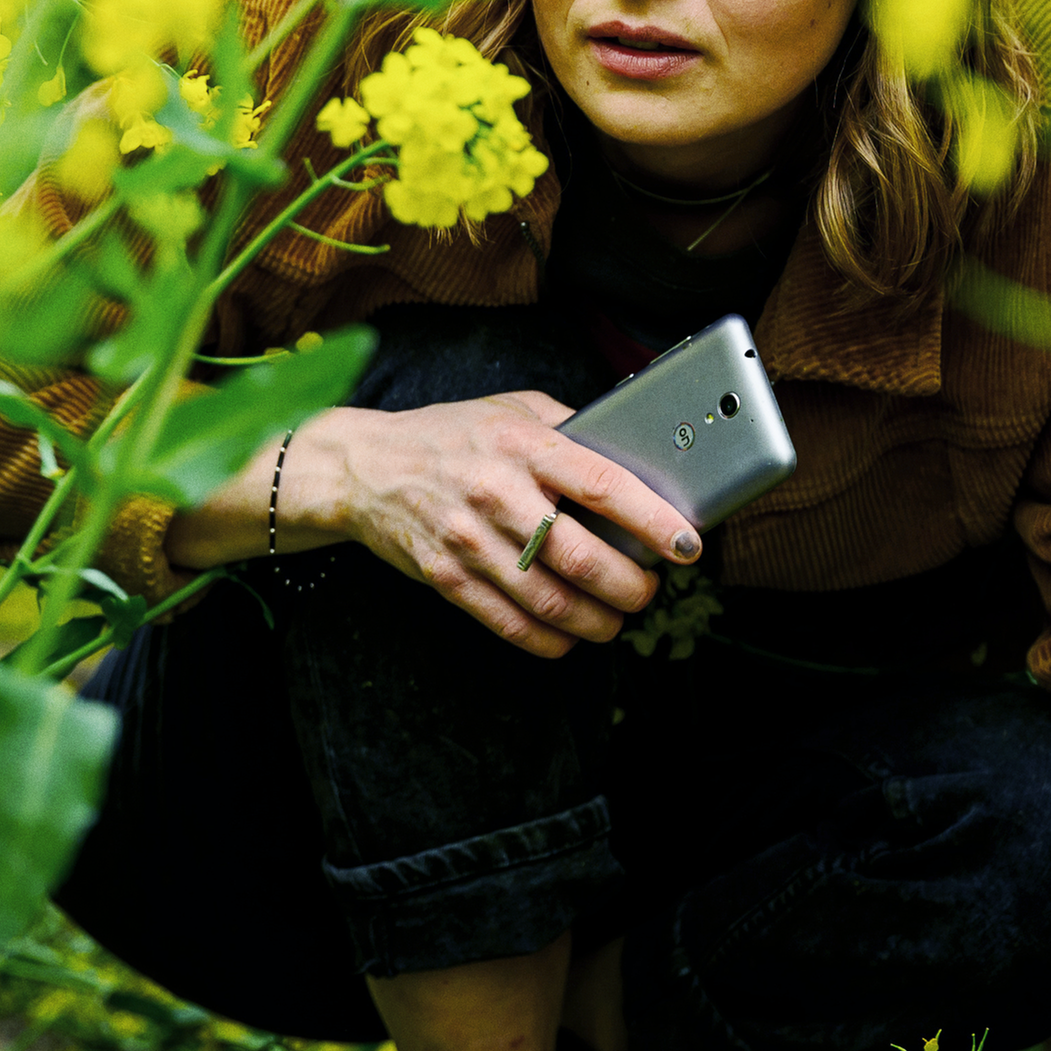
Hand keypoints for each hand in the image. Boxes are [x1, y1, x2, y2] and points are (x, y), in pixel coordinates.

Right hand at [170, 395, 703, 655]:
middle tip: (649, 591)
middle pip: (581, 558)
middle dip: (631, 588)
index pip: (603, 486)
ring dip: (598, 622)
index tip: (686, 544)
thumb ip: (571, 428)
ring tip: (618, 619)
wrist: (365, 467)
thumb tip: (639, 455)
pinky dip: (551, 641)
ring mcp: (468, 541)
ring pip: (550, 602)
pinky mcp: (447, 578)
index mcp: (522, 445)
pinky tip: (572, 636)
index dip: (652, 521)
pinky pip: (510, 625)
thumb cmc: (450, 435)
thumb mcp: (513, 409)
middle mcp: (496, 493)